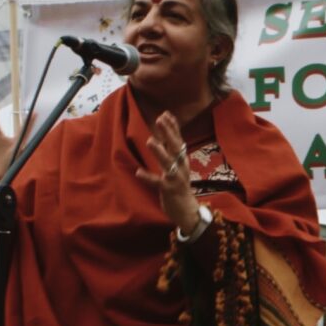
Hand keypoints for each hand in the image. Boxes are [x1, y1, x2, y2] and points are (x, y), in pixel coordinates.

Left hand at [135, 111, 200, 233]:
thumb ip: (171, 154)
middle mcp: (182, 167)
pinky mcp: (170, 191)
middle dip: (168, 133)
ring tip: (150, 141)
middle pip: (176, 147)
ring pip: (169, 163)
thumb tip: (163, 137)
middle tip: (159, 119)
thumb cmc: (179, 187)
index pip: (178, 140)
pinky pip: (158, 183)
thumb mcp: (177, 168)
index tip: (166, 114)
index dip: (173, 127)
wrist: (187, 211)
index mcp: (182, 161)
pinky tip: (138, 172)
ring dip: (160, 152)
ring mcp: (176, 179)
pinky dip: (148, 177)